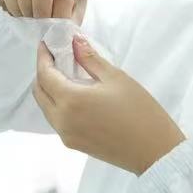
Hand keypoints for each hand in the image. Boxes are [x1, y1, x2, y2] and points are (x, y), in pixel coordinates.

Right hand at [0, 0, 88, 22]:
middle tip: (41, 25)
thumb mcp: (76, 9)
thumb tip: (61, 39)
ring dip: (24, 4)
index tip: (56, 30)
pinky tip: (20, 15)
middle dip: (40, 6)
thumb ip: (70, 23)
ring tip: (30, 20)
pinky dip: (11, 4)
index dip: (58, 13)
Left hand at [33, 37, 183, 175]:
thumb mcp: (116, 78)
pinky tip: (74, 95)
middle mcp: (61, 120)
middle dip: (42, 72)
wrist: (154, 151)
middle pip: (39, 92)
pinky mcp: (73, 144)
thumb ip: (90, 59)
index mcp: (70, 100)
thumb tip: (74, 41)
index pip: (44, 74)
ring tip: (65, 74)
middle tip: (55, 57)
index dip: (42, 56)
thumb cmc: (139, 111)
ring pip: (45, 107)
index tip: (46, 43)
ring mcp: (65, 134)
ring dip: (49, 89)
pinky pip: (56, 120)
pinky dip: (57, 104)